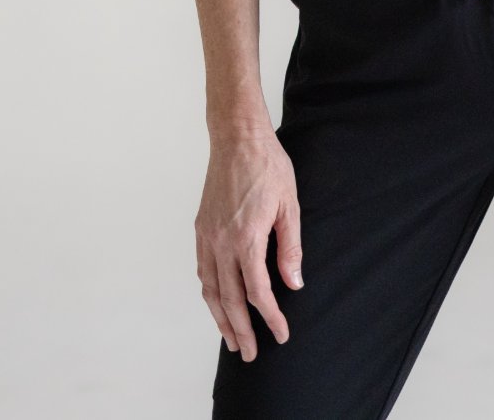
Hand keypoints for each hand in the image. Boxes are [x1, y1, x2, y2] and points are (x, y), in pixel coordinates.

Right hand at [196, 127, 301, 360]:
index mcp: (247, 239)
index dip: (270, 318)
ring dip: (220, 318)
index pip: (258, 292)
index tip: (281, 334)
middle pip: (230, 300)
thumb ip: (290, 248)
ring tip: (231, 339)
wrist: (237, 139)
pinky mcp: (200, 229)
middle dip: (241, 330)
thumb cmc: (268, 167)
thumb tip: (293, 284)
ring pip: (211, 290)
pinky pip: (203, 271)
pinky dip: (209, 293)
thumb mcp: (290, 206)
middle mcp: (222, 243)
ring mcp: (207, 237)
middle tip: (250, 354)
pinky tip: (217, 303)